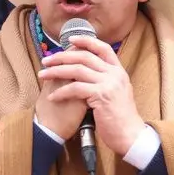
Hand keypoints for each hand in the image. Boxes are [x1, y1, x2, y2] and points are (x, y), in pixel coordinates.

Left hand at [38, 36, 145, 155]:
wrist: (130, 134)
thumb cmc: (120, 117)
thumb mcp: (117, 93)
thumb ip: (105, 80)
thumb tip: (87, 72)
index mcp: (119, 71)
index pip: (103, 48)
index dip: (86, 41)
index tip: (70, 40)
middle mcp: (115, 74)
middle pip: (85, 56)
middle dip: (62, 56)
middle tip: (46, 60)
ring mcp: (109, 83)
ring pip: (77, 70)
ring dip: (56, 72)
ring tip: (43, 75)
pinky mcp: (101, 95)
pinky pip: (76, 88)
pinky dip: (61, 92)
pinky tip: (52, 96)